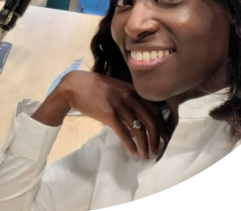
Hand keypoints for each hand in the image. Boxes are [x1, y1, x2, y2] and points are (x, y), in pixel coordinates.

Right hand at [32, 71, 168, 159]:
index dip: (162, 124)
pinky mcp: (108, 114)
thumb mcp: (116, 91)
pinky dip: (130, 145)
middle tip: (158, 149)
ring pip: (139, 128)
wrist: (74, 86)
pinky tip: (133, 153)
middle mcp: (130, 97)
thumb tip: (137, 125)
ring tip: (146, 155)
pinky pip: (123, 132)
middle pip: (151, 119)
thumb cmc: (95, 89)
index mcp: (133, 90)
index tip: (165, 136)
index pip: (155, 108)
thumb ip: (129, 104)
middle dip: (157, 137)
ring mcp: (119, 105)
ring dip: (145, 144)